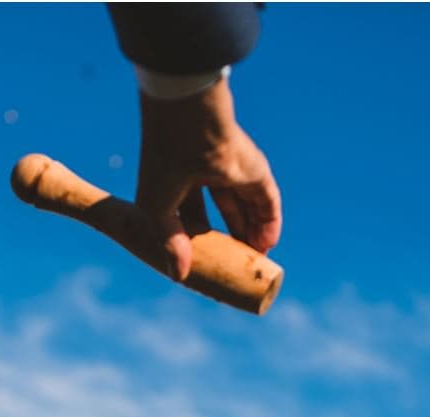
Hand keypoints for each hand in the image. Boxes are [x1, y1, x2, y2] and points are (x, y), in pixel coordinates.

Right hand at [135, 78, 280, 281]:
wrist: (189, 126)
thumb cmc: (164, 162)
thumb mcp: (159, 210)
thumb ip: (171, 243)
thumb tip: (178, 277)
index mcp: (180, 178)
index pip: (192, 212)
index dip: (197, 237)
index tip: (202, 260)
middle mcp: (208, 174)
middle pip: (225, 211)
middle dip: (230, 236)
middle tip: (233, 264)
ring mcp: (234, 172)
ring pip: (247, 208)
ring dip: (251, 234)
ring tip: (253, 261)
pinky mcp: (256, 173)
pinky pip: (267, 203)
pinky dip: (270, 224)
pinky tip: (269, 244)